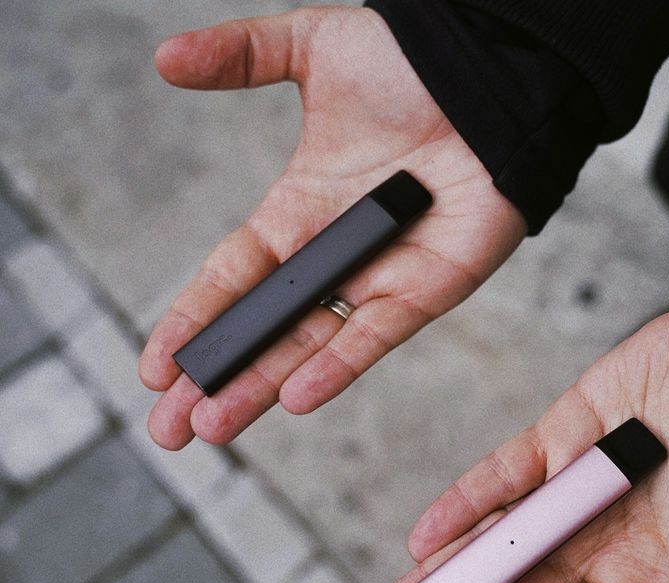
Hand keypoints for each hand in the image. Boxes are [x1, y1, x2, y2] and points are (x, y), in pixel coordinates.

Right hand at [138, 7, 525, 448]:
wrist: (491, 74)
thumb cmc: (412, 62)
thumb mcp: (313, 46)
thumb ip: (240, 56)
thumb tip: (165, 58)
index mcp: (298, 210)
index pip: (233, 278)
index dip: (193, 321)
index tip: (154, 367)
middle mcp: (334, 253)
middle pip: (264, 329)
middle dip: (216, 379)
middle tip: (169, 428)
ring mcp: (380, 276)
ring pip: (312, 345)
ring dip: (263, 387)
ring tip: (213, 428)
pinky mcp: (429, 286)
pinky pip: (378, 335)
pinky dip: (339, 366)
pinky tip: (294, 396)